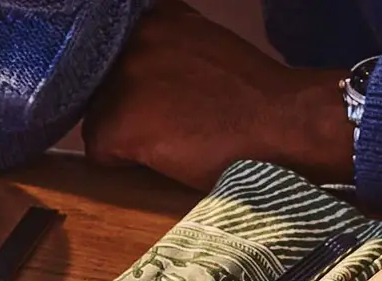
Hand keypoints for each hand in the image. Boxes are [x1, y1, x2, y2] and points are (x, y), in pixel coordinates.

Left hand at [82, 3, 351, 190]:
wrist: (284, 123)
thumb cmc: (254, 97)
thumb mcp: (202, 45)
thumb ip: (166, 47)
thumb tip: (141, 73)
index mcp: (153, 16)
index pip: (112, 55)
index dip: (134, 85)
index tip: (162, 99)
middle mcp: (131, 38)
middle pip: (101, 86)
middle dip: (127, 108)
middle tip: (173, 124)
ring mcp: (123, 79)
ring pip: (97, 117)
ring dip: (127, 135)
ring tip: (172, 141)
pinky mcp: (122, 122)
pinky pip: (98, 151)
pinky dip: (124, 163)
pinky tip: (162, 158)